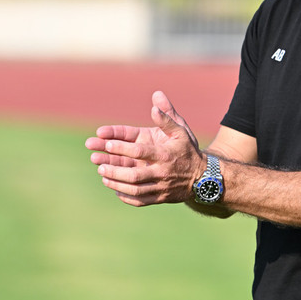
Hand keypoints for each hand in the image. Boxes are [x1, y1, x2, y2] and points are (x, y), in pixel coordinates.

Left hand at [85, 91, 203, 205]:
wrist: (203, 177)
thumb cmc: (188, 150)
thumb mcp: (181, 131)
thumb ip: (166, 116)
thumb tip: (155, 98)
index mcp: (165, 154)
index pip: (140, 151)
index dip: (122, 148)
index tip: (106, 143)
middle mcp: (162, 172)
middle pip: (134, 175)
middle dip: (114, 170)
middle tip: (98, 162)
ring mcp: (160, 187)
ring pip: (135, 190)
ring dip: (116, 183)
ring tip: (103, 175)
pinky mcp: (160, 198)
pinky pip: (140, 201)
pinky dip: (126, 197)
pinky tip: (115, 189)